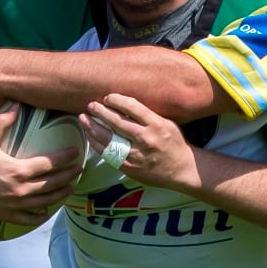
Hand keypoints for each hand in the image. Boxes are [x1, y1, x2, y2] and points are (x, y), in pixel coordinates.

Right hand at [0, 105, 79, 223]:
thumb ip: (3, 121)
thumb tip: (15, 104)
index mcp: (18, 170)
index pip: (50, 164)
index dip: (65, 158)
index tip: (76, 152)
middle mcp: (20, 190)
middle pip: (53, 184)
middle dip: (69, 176)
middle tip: (79, 170)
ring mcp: (15, 205)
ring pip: (45, 202)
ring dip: (60, 194)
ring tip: (70, 188)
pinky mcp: (6, 215)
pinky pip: (29, 219)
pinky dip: (41, 215)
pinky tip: (47, 210)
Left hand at [79, 94, 195, 190]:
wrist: (182, 169)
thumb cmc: (174, 143)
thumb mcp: (166, 123)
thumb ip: (147, 115)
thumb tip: (122, 104)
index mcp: (157, 124)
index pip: (132, 107)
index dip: (116, 100)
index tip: (108, 97)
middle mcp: (146, 139)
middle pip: (117, 122)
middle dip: (100, 112)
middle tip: (91, 105)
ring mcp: (137, 155)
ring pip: (109, 139)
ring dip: (93, 128)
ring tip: (84, 119)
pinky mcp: (130, 168)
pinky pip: (109, 155)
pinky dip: (98, 145)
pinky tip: (91, 137)